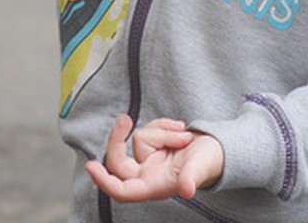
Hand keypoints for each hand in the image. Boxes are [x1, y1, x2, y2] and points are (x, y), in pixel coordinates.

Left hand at [86, 114, 224, 203]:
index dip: (104, 181)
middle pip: (119, 159)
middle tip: (125, 118)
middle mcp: (147, 175)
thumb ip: (192, 178)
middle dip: (119, 137)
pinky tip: (179, 128)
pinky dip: (163, 124)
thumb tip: (187, 190)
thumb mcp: (200, 167)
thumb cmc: (209, 163)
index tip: (90, 165)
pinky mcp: (152, 145)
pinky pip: (147, 128)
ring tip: (183, 134)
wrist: (218, 148)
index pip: (122, 191)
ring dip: (161, 130)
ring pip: (138, 139)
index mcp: (154, 187)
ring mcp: (148, 160)